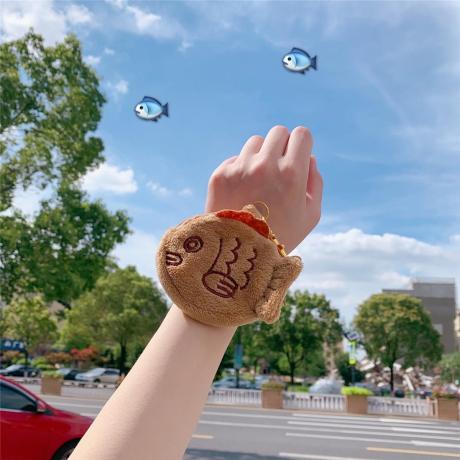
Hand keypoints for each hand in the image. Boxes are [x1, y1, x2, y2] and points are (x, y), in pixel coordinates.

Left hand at [205, 125, 322, 252]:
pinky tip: (243, 191)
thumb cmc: (281, 236)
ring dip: (260, 155)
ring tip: (259, 181)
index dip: (301, 145)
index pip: (301, 134)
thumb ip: (316, 182)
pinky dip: (241, 169)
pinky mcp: (220, 175)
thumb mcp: (311, 215)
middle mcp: (265, 165)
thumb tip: (309, 157)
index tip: (297, 156)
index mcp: (291, 174)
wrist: (239, 254)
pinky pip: (235, 158)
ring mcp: (240, 169)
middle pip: (278, 132)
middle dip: (282, 146)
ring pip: (255, 142)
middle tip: (279, 167)